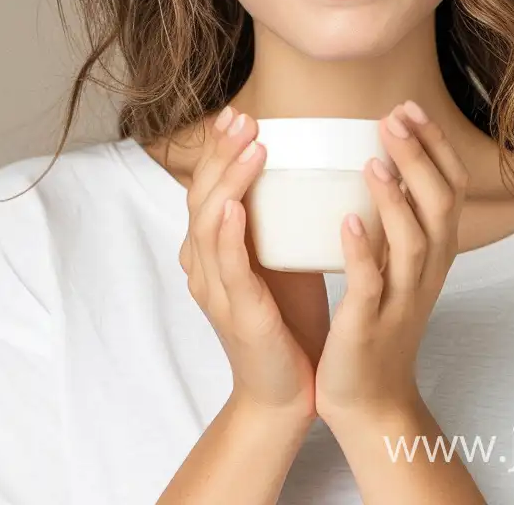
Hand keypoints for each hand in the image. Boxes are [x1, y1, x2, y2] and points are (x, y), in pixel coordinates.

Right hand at [177, 109, 323, 418]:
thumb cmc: (288, 328)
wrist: (287, 397)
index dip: (218, 150)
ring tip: (253, 148)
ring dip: (230, 180)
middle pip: (202, 195)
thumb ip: (281, 224)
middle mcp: (202, 265)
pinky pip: (226, 266)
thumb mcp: (282, 263)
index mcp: (209, 252)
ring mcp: (215, 289)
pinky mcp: (236, 313)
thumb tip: (312, 173)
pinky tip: (236, 206)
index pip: (206, 188)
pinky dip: (228, 233)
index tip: (238, 115)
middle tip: (245, 118)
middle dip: (222, 153)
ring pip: (209, 222)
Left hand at [314, 102, 467, 439]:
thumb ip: (391, 220)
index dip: (435, 148)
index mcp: (430, 256)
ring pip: (413, 244)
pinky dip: (362, 252)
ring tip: (372, 161)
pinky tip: (348, 222)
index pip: (450, 193)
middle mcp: (424, 275)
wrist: (368, 401)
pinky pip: (371, 286)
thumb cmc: (372, 323)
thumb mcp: (392, 265)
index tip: (409, 108)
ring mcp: (399, 301)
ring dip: (396, 199)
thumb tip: (375, 157)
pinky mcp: (368, 325)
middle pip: (440, 209)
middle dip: (421, 159)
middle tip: (393, 118)